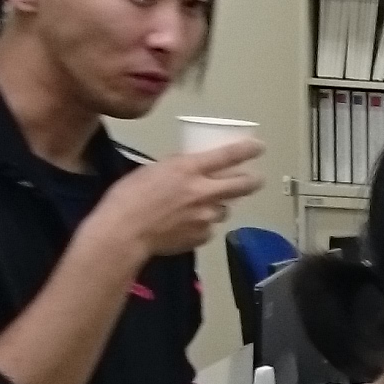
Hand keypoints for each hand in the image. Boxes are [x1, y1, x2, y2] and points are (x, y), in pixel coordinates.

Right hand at [90, 141, 262, 263]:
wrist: (124, 232)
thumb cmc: (129, 196)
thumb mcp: (153, 170)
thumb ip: (177, 168)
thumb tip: (189, 168)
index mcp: (190, 169)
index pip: (228, 155)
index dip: (248, 149)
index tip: (259, 146)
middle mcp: (204, 192)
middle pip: (243, 185)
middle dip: (253, 180)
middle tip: (255, 179)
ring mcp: (206, 216)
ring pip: (224, 209)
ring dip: (218, 206)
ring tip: (201, 207)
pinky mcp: (202, 236)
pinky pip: (209, 228)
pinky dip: (202, 225)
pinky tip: (186, 225)